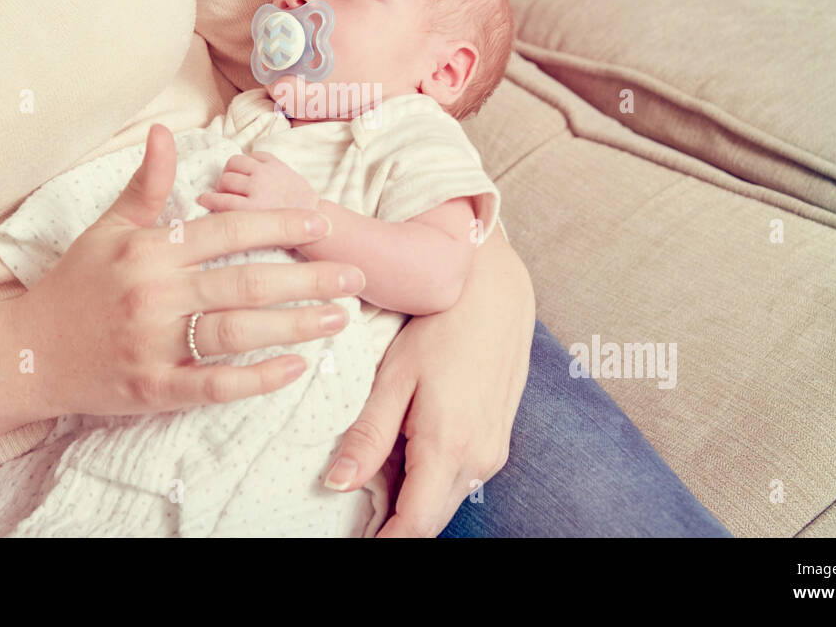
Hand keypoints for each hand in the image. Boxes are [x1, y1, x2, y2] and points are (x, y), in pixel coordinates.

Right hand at [3, 125, 366, 421]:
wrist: (26, 353)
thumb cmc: (74, 285)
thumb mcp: (106, 228)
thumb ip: (145, 185)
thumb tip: (165, 131)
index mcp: (150, 251)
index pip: (227, 231)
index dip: (277, 223)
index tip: (320, 221)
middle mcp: (155, 295)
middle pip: (246, 282)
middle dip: (307, 277)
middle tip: (354, 276)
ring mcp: (154, 345)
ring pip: (237, 332)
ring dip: (294, 325)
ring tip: (339, 319)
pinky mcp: (153, 389)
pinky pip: (213, 385)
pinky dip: (256, 378)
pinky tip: (295, 368)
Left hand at [322, 227, 534, 536]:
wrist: (495, 292)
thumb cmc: (440, 324)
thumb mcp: (395, 376)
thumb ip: (369, 434)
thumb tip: (338, 484)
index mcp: (449, 446)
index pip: (416, 526)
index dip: (385, 543)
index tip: (356, 543)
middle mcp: (480, 458)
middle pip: (432, 519)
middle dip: (397, 528)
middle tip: (356, 522)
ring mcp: (494, 451)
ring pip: (448, 500)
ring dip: (415, 505)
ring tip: (375, 492)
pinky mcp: (497, 440)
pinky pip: (462, 478)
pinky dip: (432, 483)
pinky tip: (406, 461)